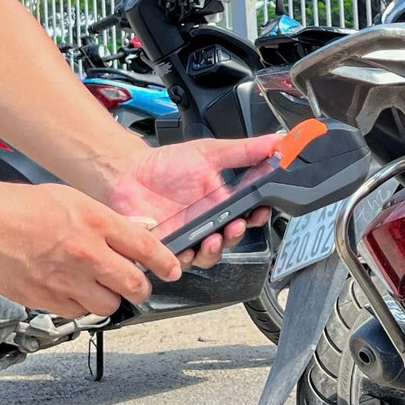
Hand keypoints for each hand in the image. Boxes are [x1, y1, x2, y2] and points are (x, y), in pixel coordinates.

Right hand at [0, 181, 188, 318]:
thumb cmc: (21, 207)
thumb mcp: (73, 199)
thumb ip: (109, 219)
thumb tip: (142, 227)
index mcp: (96, 223)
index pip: (146, 249)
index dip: (165, 264)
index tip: (172, 270)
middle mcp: (86, 254)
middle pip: (134, 285)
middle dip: (141, 289)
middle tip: (137, 286)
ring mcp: (67, 280)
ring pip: (108, 305)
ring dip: (109, 299)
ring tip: (99, 287)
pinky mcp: (47, 300)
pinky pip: (78, 313)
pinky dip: (80, 306)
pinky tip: (72, 290)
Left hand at [102, 134, 281, 269]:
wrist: (128, 173)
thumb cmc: (166, 165)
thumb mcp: (210, 152)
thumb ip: (244, 150)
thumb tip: (277, 142)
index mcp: (221, 204)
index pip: (248, 216)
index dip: (257, 217)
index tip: (261, 210)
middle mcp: (207, 225)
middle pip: (230, 241)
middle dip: (236, 236)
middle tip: (235, 225)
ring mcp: (187, 239)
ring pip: (207, 256)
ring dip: (213, 251)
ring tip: (212, 238)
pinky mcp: (166, 249)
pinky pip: (178, 262)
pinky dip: (183, 259)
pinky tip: (185, 249)